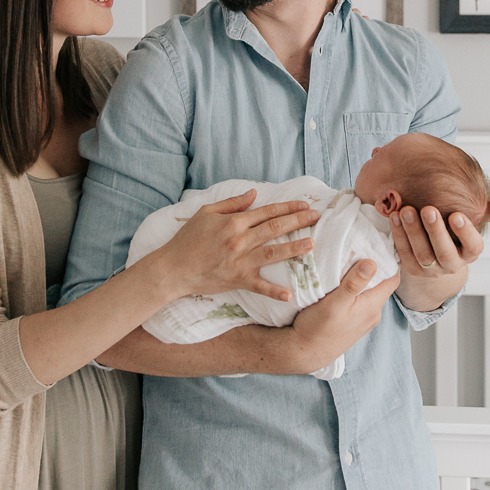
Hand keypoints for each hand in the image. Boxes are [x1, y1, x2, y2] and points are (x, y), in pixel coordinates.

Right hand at [160, 190, 319, 302]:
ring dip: (294, 248)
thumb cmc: (188, 239)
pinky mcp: (237, 279)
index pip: (267, 212)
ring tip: (311, 244)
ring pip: (273, 252)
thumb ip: (232, 203)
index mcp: (234, 222)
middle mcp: (240, 240)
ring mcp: (240, 261)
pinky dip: (274, 291)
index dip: (287, 207)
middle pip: (275, 228)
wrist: (173, 268)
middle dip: (298, 221)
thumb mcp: (206, 213)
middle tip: (317, 217)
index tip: (304, 205)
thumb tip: (254, 194)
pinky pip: (259, 286)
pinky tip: (290, 295)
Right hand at [287, 259, 399, 373]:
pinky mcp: (354, 324)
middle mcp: (373, 314)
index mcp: (372, 306)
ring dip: (365, 279)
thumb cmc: (318, 328)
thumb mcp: (334, 302)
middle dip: (376, 267)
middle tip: (363, 248)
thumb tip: (372, 263)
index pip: (393, 278)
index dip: (390, 260)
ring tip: (353, 262)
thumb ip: (354, 283)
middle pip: (382, 284)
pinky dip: (357, 290)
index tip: (381, 244)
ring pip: (371, 293)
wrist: (305, 352)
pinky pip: (362, 301)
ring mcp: (364, 320)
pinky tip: (345, 284)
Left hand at [389, 200, 489, 311]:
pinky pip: (404, 254)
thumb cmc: (456, 230)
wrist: (436, 250)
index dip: (466, 232)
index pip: (473, 246)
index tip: (456, 215)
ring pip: (422, 254)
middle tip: (428, 209)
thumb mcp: (471, 223)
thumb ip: (484, 213)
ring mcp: (432, 270)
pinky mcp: (413, 269)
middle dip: (436, 231)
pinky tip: (394, 217)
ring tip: (406, 210)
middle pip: (444, 252)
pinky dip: (399, 235)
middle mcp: (452, 264)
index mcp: (470, 252)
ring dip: (413, 231)